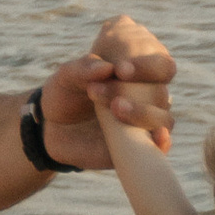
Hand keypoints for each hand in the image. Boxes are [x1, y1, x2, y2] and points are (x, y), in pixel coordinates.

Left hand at [36, 15, 174, 165]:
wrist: (51, 127)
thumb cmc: (65, 93)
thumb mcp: (66, 76)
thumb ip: (83, 68)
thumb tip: (107, 68)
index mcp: (138, 74)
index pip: (161, 66)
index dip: (147, 66)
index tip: (120, 69)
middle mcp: (147, 98)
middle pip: (163, 92)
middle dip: (141, 87)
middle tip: (112, 83)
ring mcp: (144, 124)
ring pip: (163, 120)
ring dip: (144, 113)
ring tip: (114, 108)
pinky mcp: (138, 148)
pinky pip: (160, 148)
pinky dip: (163, 143)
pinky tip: (158, 138)